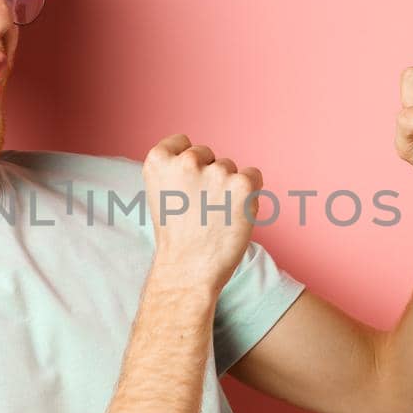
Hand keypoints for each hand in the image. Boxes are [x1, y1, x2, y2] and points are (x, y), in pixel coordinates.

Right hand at [143, 133, 264, 291]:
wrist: (188, 270)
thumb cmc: (176, 236)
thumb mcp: (160, 193)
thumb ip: (174, 170)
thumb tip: (201, 158)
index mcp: (158, 159)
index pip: (181, 142)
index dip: (186, 165)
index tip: (184, 188)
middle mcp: (186, 161)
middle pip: (207, 155)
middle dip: (208, 176)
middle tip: (200, 209)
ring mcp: (216, 172)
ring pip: (229, 168)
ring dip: (227, 188)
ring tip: (215, 217)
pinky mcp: (243, 185)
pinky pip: (253, 176)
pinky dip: (249, 194)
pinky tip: (234, 214)